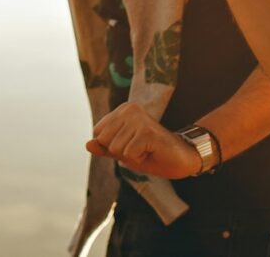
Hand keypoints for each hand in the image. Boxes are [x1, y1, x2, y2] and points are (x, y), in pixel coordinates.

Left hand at [86, 102, 200, 178]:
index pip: (98, 134)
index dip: (112, 147)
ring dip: (131, 156)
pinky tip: (152, 152)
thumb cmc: (152, 154)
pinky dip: (140, 160)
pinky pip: (129, 154)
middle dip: (120, 152)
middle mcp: (129, 110)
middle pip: (105, 141)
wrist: (182, 158)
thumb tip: (87, 144)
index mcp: (122, 110)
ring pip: (116, 149)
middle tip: (140, 149)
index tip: (131, 145)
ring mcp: (139, 119)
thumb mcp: (124, 152)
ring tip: (146, 150)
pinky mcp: (147, 132)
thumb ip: (105, 148)